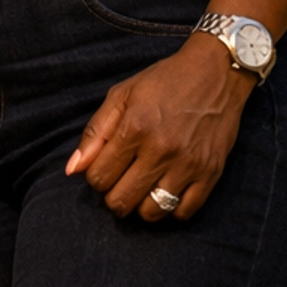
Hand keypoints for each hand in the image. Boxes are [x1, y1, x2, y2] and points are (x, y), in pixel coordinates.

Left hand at [65, 32, 256, 222]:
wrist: (214, 74)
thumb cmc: (163, 82)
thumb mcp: (122, 95)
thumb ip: (95, 132)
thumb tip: (73, 170)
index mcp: (134, 128)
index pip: (99, 177)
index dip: (95, 178)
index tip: (104, 168)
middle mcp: (160, 150)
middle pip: (122, 201)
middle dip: (113, 197)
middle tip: (120, 183)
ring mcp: (187, 165)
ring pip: (151, 213)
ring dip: (140, 207)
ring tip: (142, 190)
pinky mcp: (211, 174)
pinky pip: (184, 212)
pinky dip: (171, 210)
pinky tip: (166, 192)